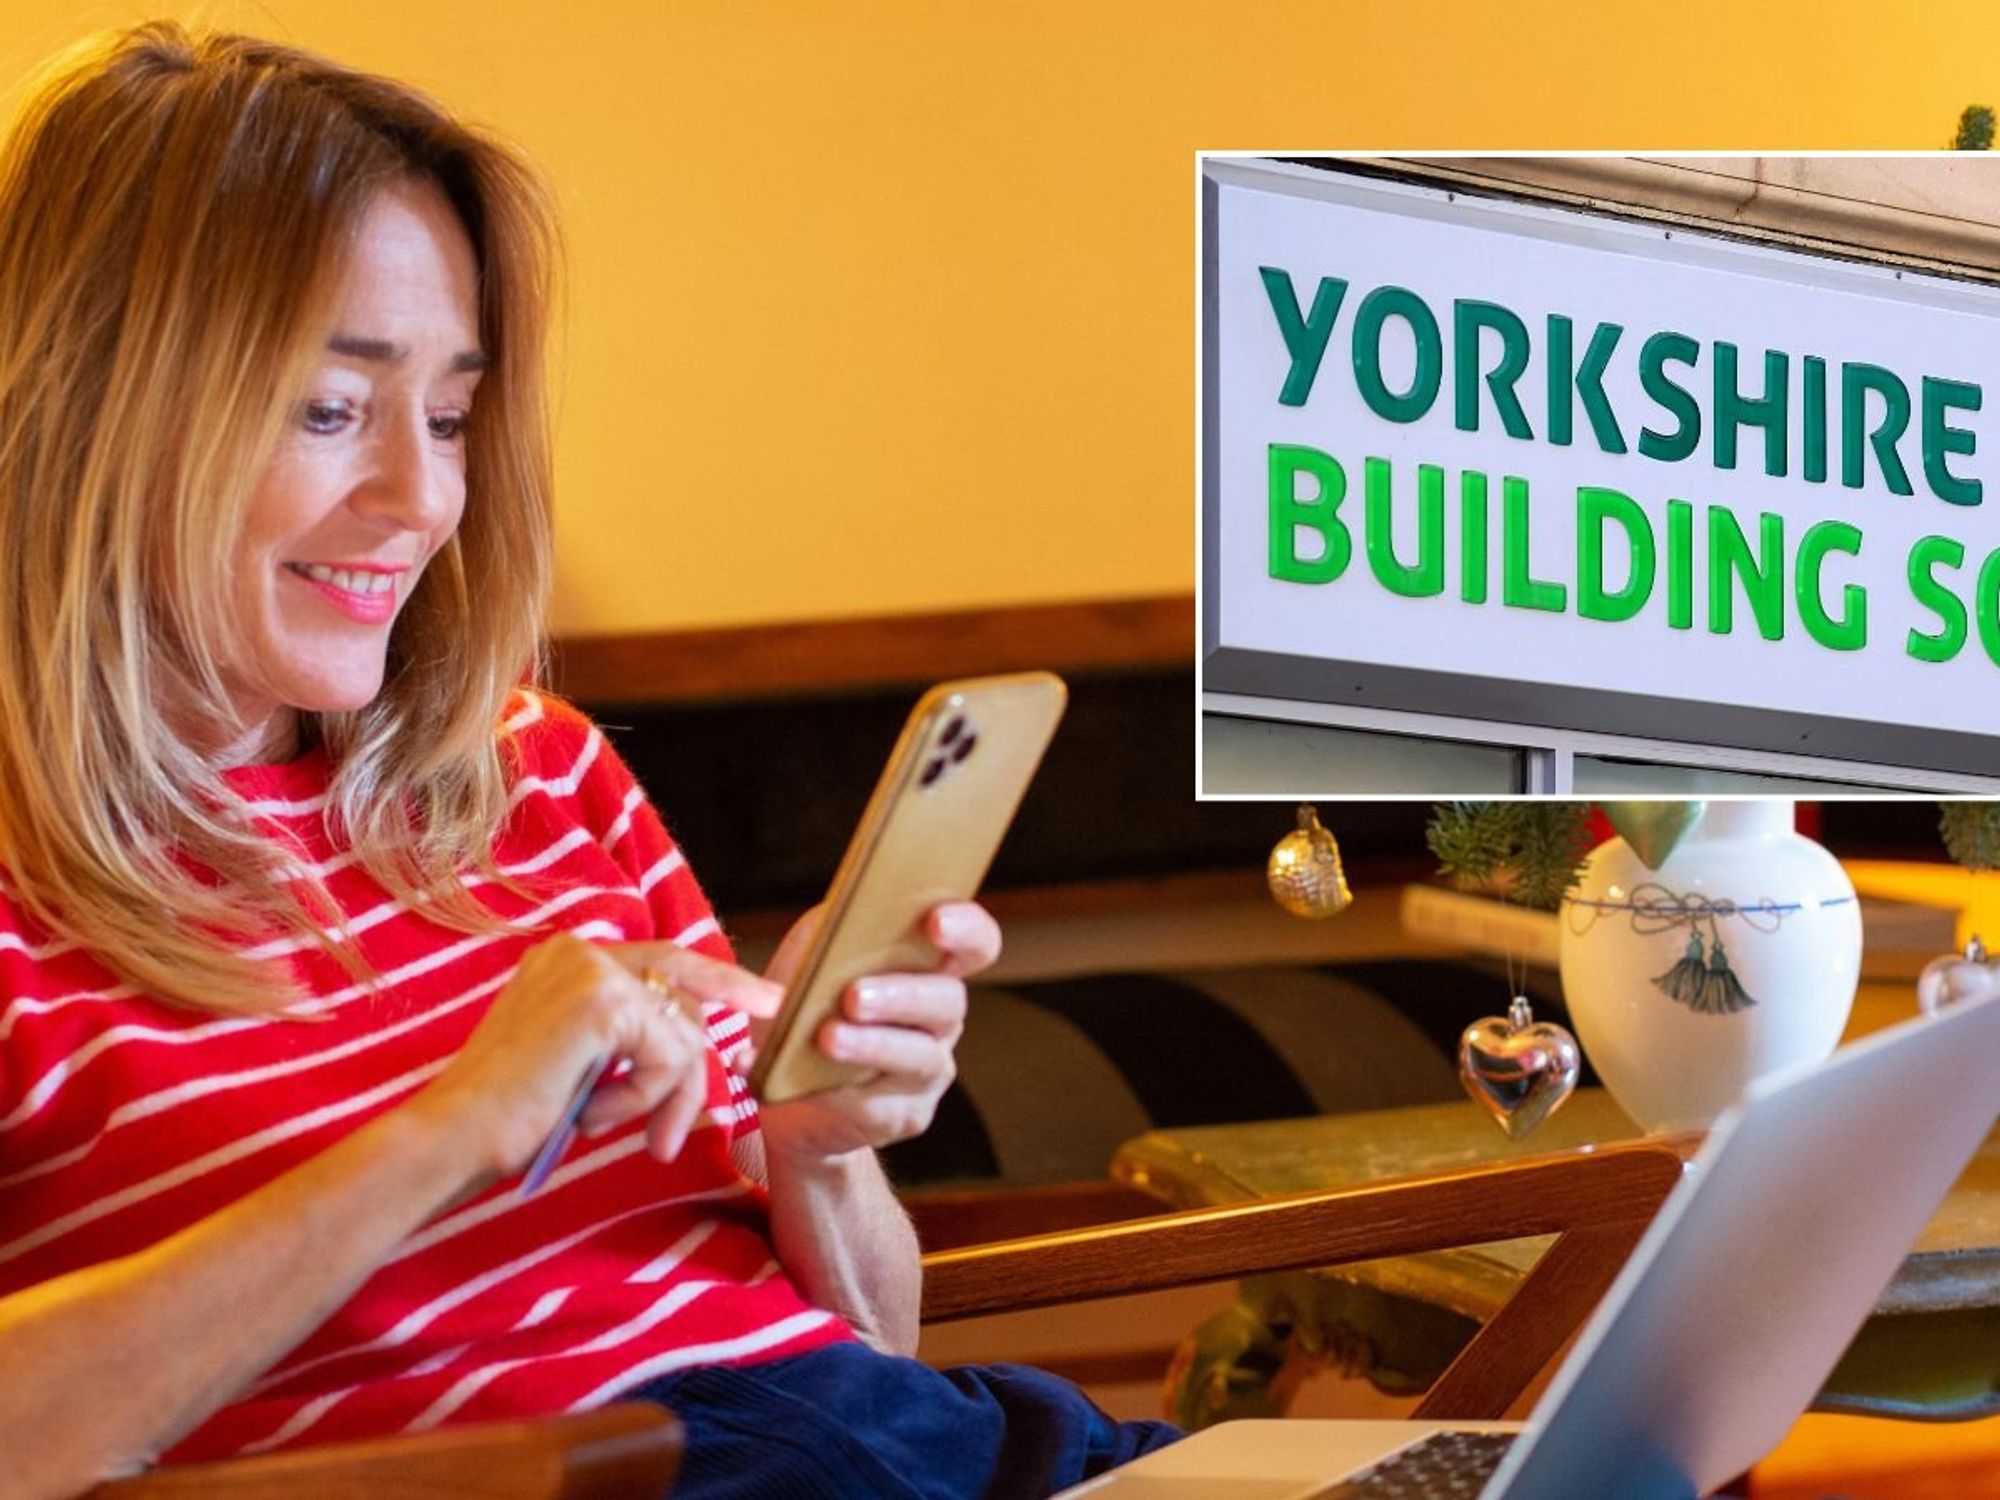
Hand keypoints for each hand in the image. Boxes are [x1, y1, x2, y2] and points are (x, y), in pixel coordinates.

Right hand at [420, 932, 782, 1180]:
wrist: (454, 1136)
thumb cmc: (507, 1115)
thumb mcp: (578, 1063)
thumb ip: (625, 1039)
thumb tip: (696, 1042)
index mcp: (569, 959)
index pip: (666, 958)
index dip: (720, 979)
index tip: (766, 999)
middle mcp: (582, 951)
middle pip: (683, 999)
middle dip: (693, 1069)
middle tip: (686, 1123)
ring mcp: (592, 971)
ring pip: (681, 1034)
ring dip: (655, 1096)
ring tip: (601, 1123)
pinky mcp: (603, 1003)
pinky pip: (668, 1056)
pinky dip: (640, 1098)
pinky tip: (591, 1113)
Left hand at [755, 901, 998, 1166]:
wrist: (790, 1088)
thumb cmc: (810, 1003)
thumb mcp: (813, 953)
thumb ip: (827, 933)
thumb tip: (826, 932)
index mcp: (931, 967)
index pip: (976, 942)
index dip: (966, 930)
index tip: (934, 922)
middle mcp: (940, 1019)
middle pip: (948, 1001)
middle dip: (903, 996)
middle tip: (854, 996)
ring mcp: (925, 1071)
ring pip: (917, 1058)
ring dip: (870, 1046)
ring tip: (825, 1037)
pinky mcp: (899, 1116)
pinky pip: (870, 1104)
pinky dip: (824, 1089)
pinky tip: (786, 1076)